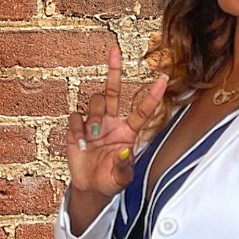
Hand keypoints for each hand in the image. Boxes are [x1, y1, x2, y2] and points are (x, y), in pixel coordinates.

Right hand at [66, 41, 169, 206]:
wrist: (90, 188)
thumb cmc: (110, 180)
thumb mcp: (121, 178)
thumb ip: (124, 166)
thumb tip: (127, 151)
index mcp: (128, 132)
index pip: (142, 110)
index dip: (152, 95)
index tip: (163, 77)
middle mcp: (111, 122)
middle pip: (112, 91)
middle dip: (113, 70)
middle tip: (115, 50)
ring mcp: (94, 123)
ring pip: (95, 102)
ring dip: (95, 116)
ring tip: (94, 137)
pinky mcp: (77, 129)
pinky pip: (76, 118)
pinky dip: (78, 129)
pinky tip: (81, 143)